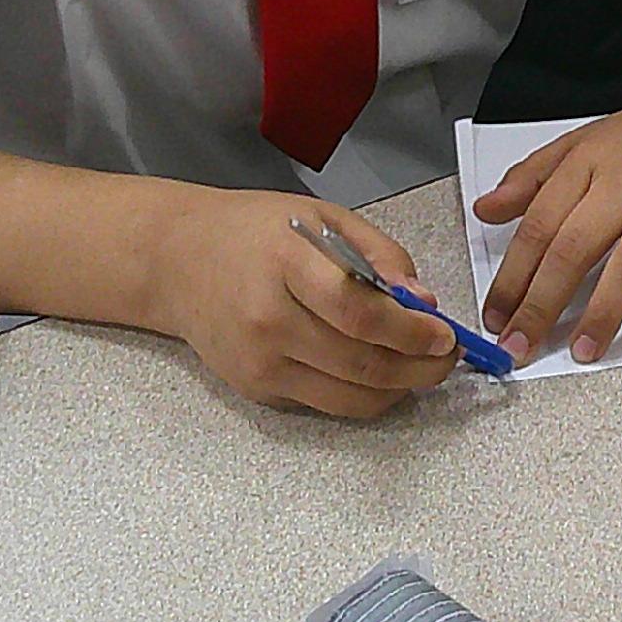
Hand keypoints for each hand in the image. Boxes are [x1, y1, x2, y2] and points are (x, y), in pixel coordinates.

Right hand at [149, 194, 460, 417]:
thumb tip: (423, 302)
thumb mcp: (320, 217)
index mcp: (285, 264)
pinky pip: (325, 405)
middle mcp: (267, 320)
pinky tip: (377, 371)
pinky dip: (362, 395)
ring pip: (349, 398)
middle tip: (446, 358)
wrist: (175, 261)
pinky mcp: (256, 389)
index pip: (358, 312)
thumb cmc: (250, 233)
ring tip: (420, 367)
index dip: (410, 332)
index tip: (444, 334)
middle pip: (360, 363)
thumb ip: (379, 255)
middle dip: (419, 369)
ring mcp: (259, 362)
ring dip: (398, 390)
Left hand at [474, 75, 621, 363]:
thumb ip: (535, 176)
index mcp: (594, 160)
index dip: (513, 276)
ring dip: (606, 309)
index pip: (540, 224)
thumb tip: (487, 210)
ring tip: (584, 349)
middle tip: (522, 345)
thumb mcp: (588, 139)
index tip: (496, 317)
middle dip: (543, 303)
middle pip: (577, 245)